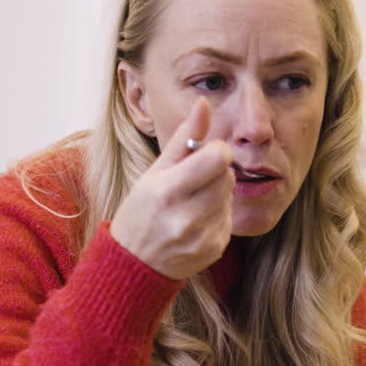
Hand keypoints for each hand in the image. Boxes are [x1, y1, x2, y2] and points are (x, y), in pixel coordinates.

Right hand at [110, 98, 234, 279]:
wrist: (134, 263)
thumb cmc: (142, 211)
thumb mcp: (155, 171)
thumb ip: (184, 138)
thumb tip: (204, 102)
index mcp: (167, 191)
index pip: (218, 158)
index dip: (216, 151)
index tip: (204, 156)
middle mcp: (186, 217)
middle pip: (228, 177)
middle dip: (216, 173)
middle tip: (194, 181)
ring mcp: (201, 237)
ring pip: (230, 197)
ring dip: (218, 195)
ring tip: (192, 203)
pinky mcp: (214, 250)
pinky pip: (230, 220)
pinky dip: (218, 216)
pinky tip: (195, 222)